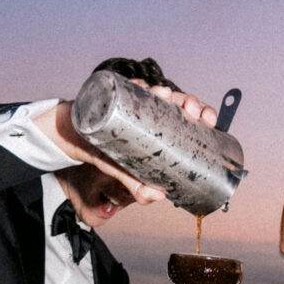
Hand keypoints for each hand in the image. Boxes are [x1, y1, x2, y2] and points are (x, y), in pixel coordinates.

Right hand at [38, 80, 218, 206]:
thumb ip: (139, 185)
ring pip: (159, 90)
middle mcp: (152, 109)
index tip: (209, 120)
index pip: (188, 115)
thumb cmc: (106, 150)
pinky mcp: (117, 93)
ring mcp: (136, 99)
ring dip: (168, 92)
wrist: (74, 137)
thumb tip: (159, 198)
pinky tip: (148, 89)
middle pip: (178, 100)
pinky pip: (132, 86)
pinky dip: (141, 86)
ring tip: (168, 97)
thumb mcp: (125, 170)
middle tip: (192, 111)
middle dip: (189, 102)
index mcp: (162, 123)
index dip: (203, 113)